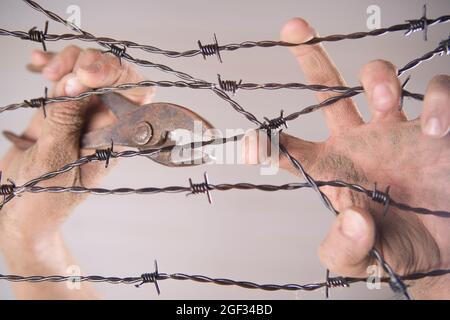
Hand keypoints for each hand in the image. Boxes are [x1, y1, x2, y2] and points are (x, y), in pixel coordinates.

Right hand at [0, 46, 153, 297]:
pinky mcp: (62, 110)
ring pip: (89, 70)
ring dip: (69, 60)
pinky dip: (53, 66)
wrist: (22, 213)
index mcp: (116, 136)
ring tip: (46, 69)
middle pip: (115, 75)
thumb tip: (71, 81)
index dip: (118, 76)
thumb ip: (64, 118)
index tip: (87, 76)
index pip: (137, 95)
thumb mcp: (56, 159)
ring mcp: (84, 113)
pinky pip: (64, 79)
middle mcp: (106, 121)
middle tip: (63, 72)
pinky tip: (39, 62)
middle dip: (92, 62)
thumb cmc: (46, 199)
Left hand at [243, 18, 449, 298]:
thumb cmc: (397, 252)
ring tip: (384, 102)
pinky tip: (433, 127)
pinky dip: (439, 101)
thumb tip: (353, 218)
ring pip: (378, 79)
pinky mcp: (438, 128)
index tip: (248, 143)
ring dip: (377, 77)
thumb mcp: (361, 259)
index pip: (292, 151)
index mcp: (334, 171)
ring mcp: (399, 130)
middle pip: (330, 93)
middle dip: (311, 58)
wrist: (445, 252)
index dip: (269, 145)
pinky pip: (439, 93)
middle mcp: (362, 142)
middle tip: (293, 29)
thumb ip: (344, 247)